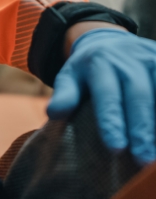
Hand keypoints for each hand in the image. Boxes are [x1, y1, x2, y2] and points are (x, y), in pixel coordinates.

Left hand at [48, 28, 155, 164]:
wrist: (107, 38)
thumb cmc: (89, 68)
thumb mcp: (71, 75)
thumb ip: (65, 94)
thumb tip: (53, 113)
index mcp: (100, 62)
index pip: (107, 93)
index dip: (112, 120)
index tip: (115, 148)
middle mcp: (128, 59)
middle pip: (138, 94)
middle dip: (142, 127)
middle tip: (143, 160)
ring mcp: (151, 58)